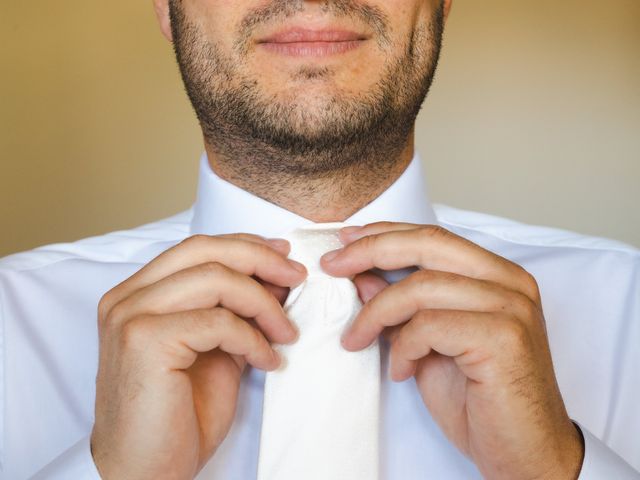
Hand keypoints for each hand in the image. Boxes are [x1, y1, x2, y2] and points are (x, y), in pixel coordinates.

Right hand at [91, 233, 305, 479]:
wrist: (147, 471)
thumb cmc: (179, 415)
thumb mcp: (216, 350)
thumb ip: (235, 312)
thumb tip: (276, 280)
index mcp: (138, 293)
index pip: (197, 248)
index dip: (245, 245)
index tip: (284, 257)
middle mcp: (127, 297)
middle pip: (204, 250)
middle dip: (260, 259)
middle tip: (297, 277)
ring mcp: (131, 316)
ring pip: (215, 279)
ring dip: (263, 303)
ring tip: (287, 331)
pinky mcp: (144, 341)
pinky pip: (218, 322)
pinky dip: (253, 338)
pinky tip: (268, 361)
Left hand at [321, 222, 583, 479]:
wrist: (525, 453)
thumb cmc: (480, 400)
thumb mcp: (428, 344)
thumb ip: (402, 306)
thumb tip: (362, 275)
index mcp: (498, 275)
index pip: (433, 236)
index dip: (383, 234)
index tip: (344, 243)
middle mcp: (511, 283)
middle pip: (428, 244)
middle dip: (370, 250)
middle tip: (332, 266)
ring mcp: (511, 308)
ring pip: (422, 287)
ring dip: (376, 314)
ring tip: (358, 340)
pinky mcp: (504, 338)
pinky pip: (429, 326)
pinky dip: (403, 347)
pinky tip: (402, 371)